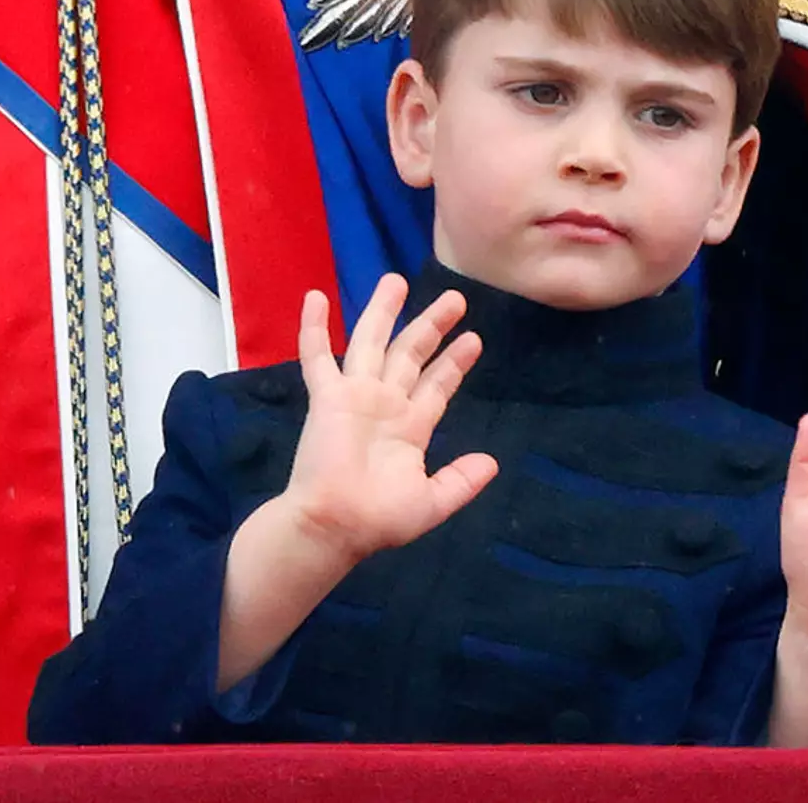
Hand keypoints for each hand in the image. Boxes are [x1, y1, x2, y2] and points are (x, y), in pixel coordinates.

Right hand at [282, 274, 497, 562]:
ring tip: (396, 279)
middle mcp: (385, 405)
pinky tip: (316, 297)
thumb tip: (492, 464)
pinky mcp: (327, 398)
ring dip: (383, 311)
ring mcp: (355, 396)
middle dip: (432, 325)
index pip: (436, 385)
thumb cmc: (379, 519)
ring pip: (371, 342)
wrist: (336, 527)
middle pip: (411, 353)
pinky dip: (315, 328)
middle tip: (456, 298)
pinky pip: (317, 357)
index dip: (454, 362)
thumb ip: (460, 482)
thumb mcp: (431, 503)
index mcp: (410, 427)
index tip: (474, 339)